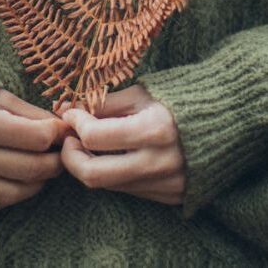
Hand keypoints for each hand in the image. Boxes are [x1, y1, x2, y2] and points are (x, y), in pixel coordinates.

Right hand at [0, 87, 69, 211]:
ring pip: (15, 192)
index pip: (37, 138)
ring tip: (44, 169)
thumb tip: (61, 129)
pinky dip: (12, 194)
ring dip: (38, 183)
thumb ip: (28, 112)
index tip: (63, 132)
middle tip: (61, 155)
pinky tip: (19, 180)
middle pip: (31, 168)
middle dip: (55, 162)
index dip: (57, 135)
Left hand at [54, 84, 185, 205]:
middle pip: (93, 174)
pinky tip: (114, 155)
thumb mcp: (140, 94)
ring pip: (108, 184)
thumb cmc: (178, 99)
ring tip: (90, 143)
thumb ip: (102, 103)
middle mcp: (159, 163)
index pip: (95, 137)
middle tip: (69, 139)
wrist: (225, 121)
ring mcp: (165, 184)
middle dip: (70, 157)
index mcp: (153, 130)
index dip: (74, 123)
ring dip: (90, 164)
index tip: (70, 114)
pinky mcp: (169, 196)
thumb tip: (64, 107)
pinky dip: (112, 173)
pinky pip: (127, 189)